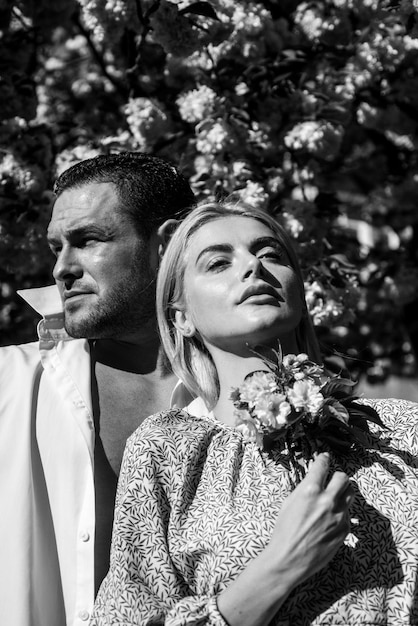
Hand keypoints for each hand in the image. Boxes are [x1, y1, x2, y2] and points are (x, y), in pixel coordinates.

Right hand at [267, 452, 352, 587]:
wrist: (289, 559)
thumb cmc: (284, 531)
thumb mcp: (289, 503)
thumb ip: (305, 490)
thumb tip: (314, 482)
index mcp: (310, 490)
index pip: (322, 466)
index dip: (324, 459)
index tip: (325, 458)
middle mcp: (327, 500)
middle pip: (343, 478)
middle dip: (337, 477)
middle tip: (332, 480)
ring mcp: (338, 516)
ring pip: (350, 494)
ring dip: (343, 493)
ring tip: (334, 498)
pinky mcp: (344, 530)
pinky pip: (347, 515)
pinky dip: (341, 513)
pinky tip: (330, 520)